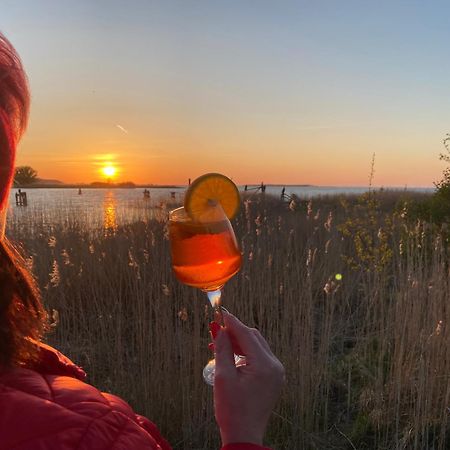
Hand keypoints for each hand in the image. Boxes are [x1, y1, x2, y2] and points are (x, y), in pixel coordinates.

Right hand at [213, 311, 284, 445]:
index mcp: (264, 365)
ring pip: (256, 346)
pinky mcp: (273, 378)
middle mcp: (275, 366)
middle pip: (254, 338)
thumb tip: (218, 328)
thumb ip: (222, 349)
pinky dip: (246, 353)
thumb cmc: (232, 409)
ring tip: (219, 344)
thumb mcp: (223, 376)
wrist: (244, 436)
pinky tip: (231, 355)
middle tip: (216, 330)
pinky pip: (259, 357)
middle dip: (235, 332)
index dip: (232, 322)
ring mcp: (276, 372)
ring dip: (239, 342)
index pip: (247, 334)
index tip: (220, 312)